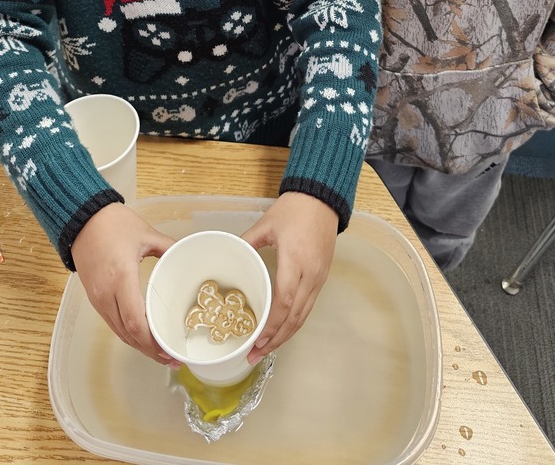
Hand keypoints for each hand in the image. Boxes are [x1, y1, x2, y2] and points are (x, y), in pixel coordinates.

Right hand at [70, 202, 179, 364]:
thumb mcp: (146, 233)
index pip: (135, 322)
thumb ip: (168, 248)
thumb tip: (186, 257)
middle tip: (172, 359)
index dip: (152, 342)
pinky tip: (142, 336)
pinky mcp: (94, 297)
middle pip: (127, 334)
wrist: (81, 218)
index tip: (170, 351)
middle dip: (150, 351)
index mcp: (121, 278)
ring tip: (160, 353)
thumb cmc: (113, 223)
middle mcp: (106, 294)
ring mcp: (97, 298)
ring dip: (139, 345)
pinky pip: (112, 323)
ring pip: (119, 332)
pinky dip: (128, 334)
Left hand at [242, 192, 337, 364]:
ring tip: (266, 350)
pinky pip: (308, 306)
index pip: (284, 302)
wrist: (323, 198)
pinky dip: (295, 322)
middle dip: (275, 340)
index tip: (256, 340)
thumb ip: (248, 242)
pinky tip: (282, 329)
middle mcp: (310, 275)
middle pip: (295, 317)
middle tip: (255, 355)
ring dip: (286, 335)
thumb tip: (231, 257)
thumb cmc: (294, 209)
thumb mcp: (266, 223)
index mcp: (294, 261)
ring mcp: (318, 278)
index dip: (271, 325)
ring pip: (304, 315)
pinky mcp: (322, 277)